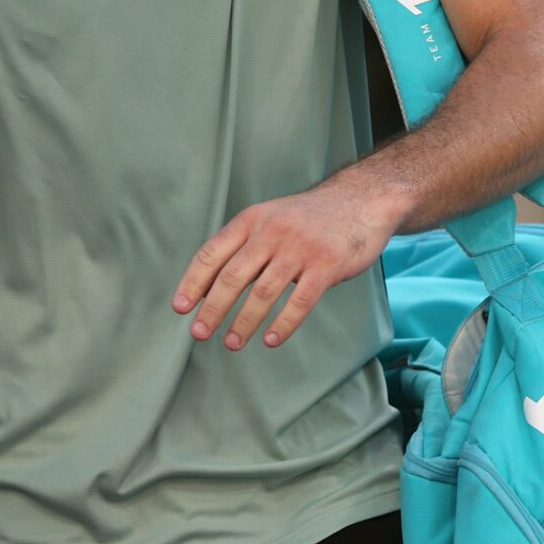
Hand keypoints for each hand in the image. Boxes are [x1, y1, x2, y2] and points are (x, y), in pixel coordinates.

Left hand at [175, 178, 402, 350]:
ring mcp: (300, 249)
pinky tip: (271, 340)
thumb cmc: (311, 218)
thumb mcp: (271, 218)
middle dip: (213, 309)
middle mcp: (272, 232)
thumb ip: (245, 245)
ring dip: (244, 322)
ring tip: (232, 343)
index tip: (181, 307)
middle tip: (200, 333)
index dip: (194, 282)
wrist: (362, 200)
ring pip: (263, 293)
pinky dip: (284, 324)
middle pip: (233, 276)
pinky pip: (300, 301)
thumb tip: (210, 286)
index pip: (213, 253)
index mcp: (252, 220)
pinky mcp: (327, 265)